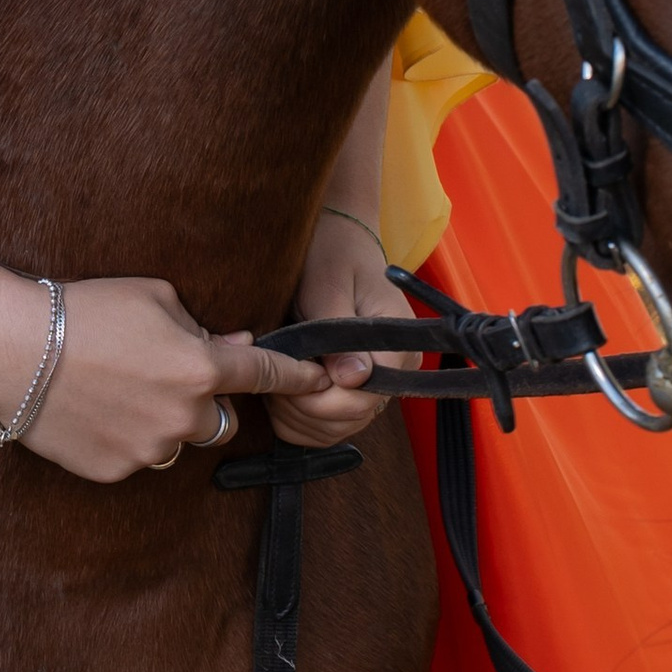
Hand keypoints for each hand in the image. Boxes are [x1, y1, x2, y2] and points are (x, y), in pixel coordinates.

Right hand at [25, 276, 328, 484]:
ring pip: (177, 441)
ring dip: (165, 422)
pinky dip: (127, 437)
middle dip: (206, 401)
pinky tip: (94, 408)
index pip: (265, 376)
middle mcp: (184, 417)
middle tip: (165, 374)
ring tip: (118, 388)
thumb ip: (202, 326)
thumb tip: (235, 347)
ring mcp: (149, 449)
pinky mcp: (115, 470)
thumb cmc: (85, 309)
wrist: (13, 347)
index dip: (297, 377)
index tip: (321, 379)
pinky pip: (137, 456)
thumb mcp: (153, 297)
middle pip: (220, 419)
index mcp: (202, 369)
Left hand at [268, 206, 406, 448]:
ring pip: (334, 430)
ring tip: (276, 377)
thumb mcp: (328, 285)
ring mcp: (375, 386)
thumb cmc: (332, 254)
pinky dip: (296, 418)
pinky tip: (280, 388)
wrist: (336, 240)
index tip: (288, 373)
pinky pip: (325, 427)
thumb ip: (337, 333)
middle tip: (274, 373)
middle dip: (302, 405)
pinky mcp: (354, 391)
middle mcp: (395, 374)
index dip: (319, 397)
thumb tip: (352, 378)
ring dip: (296, 414)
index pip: (363, 399)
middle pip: (348, 420)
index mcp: (397, 348)